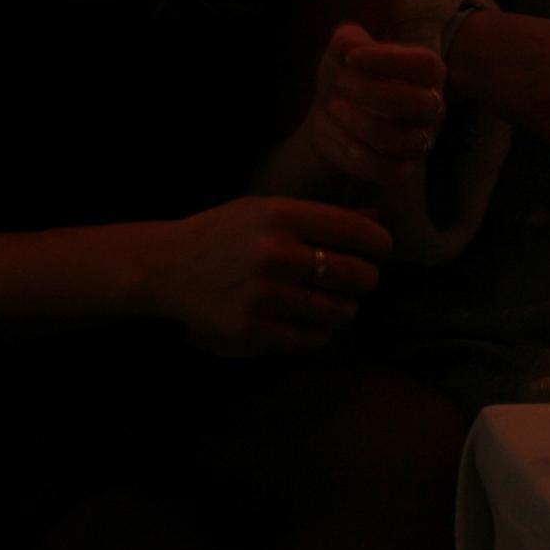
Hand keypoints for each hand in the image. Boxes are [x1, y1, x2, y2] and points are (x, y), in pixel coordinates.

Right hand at [157, 196, 391, 355]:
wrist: (168, 268)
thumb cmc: (227, 234)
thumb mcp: (269, 210)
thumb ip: (322, 216)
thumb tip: (376, 218)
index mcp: (282, 216)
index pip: (355, 230)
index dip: (379, 242)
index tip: (380, 249)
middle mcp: (275, 254)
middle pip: (355, 274)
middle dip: (366, 278)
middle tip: (362, 279)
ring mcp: (265, 295)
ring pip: (339, 311)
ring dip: (346, 308)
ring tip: (337, 302)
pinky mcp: (253, 331)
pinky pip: (312, 339)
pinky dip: (322, 333)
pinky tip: (313, 322)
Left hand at [303, 22, 446, 184]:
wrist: (332, 111)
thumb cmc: (347, 72)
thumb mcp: (343, 49)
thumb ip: (347, 40)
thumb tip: (350, 47)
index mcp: (429, 72)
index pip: (425, 64)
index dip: (388, 60)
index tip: (350, 57)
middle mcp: (432, 107)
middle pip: (420, 103)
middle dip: (373, 92)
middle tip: (340, 81)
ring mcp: (420, 141)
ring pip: (400, 139)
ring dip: (359, 122)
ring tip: (333, 105)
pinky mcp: (403, 169)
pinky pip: (389, 172)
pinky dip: (356, 154)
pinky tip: (337, 132)